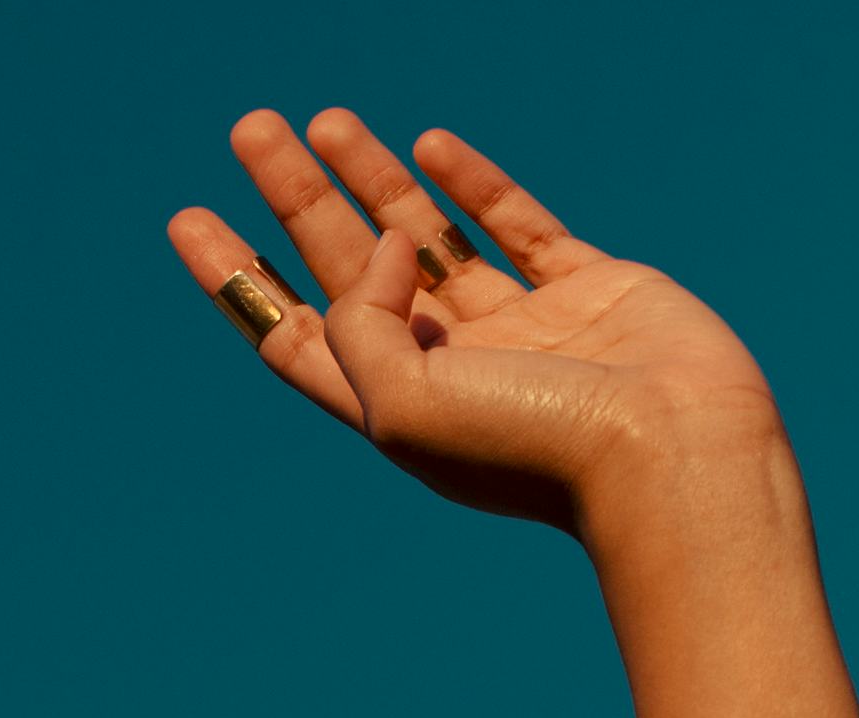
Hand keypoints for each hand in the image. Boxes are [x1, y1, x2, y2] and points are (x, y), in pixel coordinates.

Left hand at [169, 112, 784, 530]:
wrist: (669, 455)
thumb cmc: (533, 447)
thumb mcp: (404, 404)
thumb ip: (363, 322)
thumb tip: (383, 242)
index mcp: (395, 408)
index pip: (293, 335)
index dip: (239, 278)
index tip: (189, 220)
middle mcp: (450, 368)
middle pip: (348, 269)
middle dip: (295, 199)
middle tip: (248, 128)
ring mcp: (521, 328)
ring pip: (426, 235)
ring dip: (370, 178)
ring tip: (319, 120)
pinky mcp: (589, 289)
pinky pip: (517, 224)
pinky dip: (473, 183)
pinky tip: (426, 146)